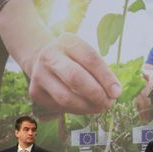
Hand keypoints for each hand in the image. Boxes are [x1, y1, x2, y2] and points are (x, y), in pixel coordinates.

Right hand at [0, 0, 120, 113]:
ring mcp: (39, 74)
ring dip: (87, 107)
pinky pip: (60, 106)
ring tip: (100, 107)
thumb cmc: (74, 59)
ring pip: (66, 97)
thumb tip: (114, 93)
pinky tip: (85, 107)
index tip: (117, 92)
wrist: (42, 60)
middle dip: (96, 94)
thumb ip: (101, 71)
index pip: (90, 58)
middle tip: (109, 103)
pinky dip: (77, 110)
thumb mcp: (86, 56)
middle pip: (75, 77)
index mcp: (68, 41)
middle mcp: (50, 55)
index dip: (106, 77)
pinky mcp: (35, 92)